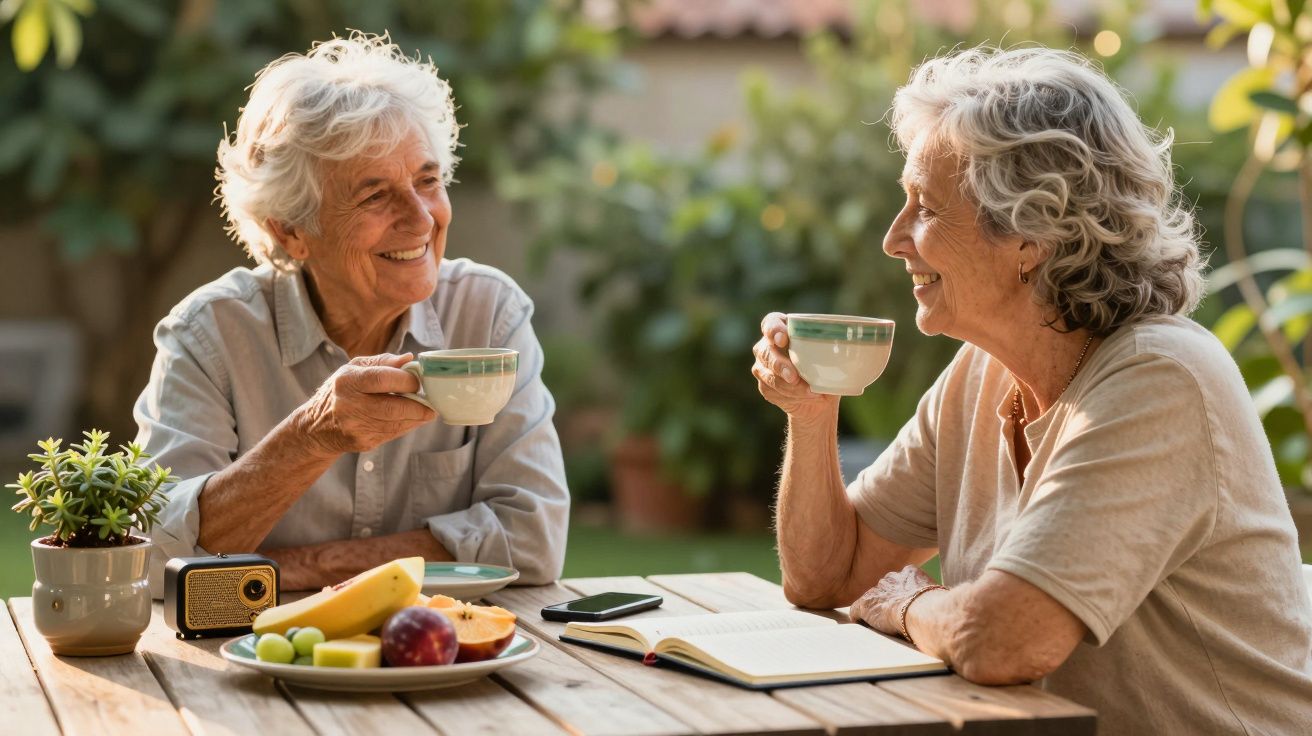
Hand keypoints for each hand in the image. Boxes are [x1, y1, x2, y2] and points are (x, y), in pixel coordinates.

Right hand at [294, 353, 435, 455]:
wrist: (316, 428)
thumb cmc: (341, 391)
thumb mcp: (354, 369)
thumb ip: (383, 362)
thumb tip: (410, 359)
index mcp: (347, 381)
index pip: (383, 379)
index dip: (407, 380)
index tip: (418, 381)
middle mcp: (349, 405)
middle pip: (393, 407)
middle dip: (418, 406)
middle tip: (431, 403)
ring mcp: (355, 427)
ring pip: (396, 423)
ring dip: (416, 417)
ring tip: (426, 410)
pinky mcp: (363, 443)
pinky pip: (393, 434)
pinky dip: (406, 426)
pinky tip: (411, 419)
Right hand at [752, 312, 837, 421]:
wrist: (819, 398)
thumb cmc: (828, 369)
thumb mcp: (836, 356)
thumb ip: (837, 346)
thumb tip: (854, 340)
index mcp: (783, 330)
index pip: (770, 323)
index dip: (773, 329)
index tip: (784, 338)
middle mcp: (768, 346)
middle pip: (765, 351)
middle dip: (779, 364)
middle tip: (794, 376)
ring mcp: (763, 367)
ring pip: (769, 375)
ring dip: (790, 386)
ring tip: (809, 391)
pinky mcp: (765, 386)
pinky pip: (772, 390)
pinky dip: (791, 395)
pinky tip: (805, 396)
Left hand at [848, 565, 938, 635]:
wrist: (923, 612)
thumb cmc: (937, 609)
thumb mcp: (939, 598)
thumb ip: (933, 599)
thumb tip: (943, 607)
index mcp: (910, 573)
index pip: (903, 582)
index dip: (905, 595)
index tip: (907, 606)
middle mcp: (891, 578)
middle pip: (886, 589)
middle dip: (889, 601)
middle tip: (895, 617)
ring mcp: (877, 590)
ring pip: (873, 600)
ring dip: (876, 611)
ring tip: (880, 625)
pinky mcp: (865, 604)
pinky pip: (856, 611)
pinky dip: (858, 618)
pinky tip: (860, 625)